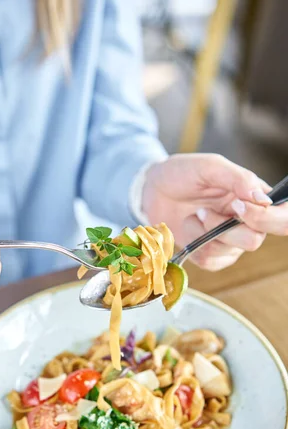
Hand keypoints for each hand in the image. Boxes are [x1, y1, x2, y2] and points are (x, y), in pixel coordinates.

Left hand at [142, 154, 287, 269]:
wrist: (153, 189)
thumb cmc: (183, 173)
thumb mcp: (210, 167)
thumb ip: (239, 179)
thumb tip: (264, 201)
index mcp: (256, 198)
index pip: (283, 217)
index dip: (267, 219)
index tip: (237, 206)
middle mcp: (249, 222)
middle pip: (255, 240)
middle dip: (223, 226)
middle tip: (204, 209)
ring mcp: (230, 241)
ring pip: (230, 252)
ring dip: (205, 232)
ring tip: (195, 213)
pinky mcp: (211, 255)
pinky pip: (211, 261)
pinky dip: (195, 244)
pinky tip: (190, 226)